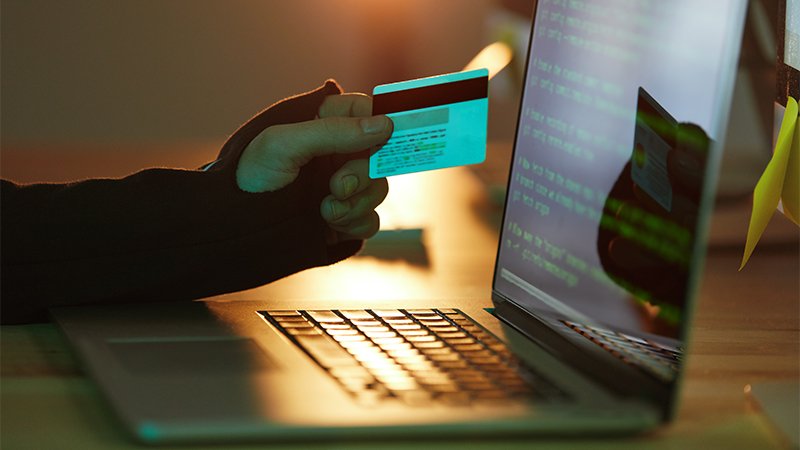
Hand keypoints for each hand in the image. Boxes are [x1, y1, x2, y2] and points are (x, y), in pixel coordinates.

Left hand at [236, 93, 391, 242]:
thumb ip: (333, 132)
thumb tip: (384, 125)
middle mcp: (338, 152)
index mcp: (323, 123)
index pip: (367, 112)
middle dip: (362, 175)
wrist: (235, 227)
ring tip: (325, 211)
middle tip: (337, 187)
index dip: (380, 124)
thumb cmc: (250, 176)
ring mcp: (343, 186)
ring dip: (357, 203)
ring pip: (378, 189)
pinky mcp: (345, 218)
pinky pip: (371, 219)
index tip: (381, 139)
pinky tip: (330, 223)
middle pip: (379, 156)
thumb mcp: (284, 145)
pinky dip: (356, 222)